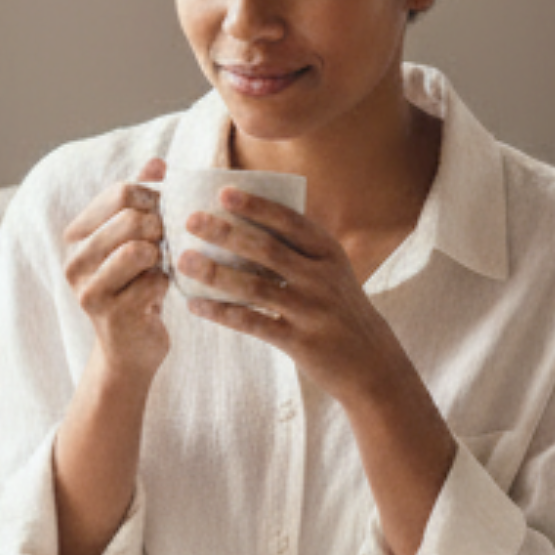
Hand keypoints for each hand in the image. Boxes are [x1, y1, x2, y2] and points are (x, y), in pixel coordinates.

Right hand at [61, 159, 171, 383]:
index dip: (154, 197)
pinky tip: (161, 294)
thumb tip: (157, 161)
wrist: (130, 350)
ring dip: (163, 256)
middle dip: (161, 227)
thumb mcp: (137, 241)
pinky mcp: (113, 315)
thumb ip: (143, 200)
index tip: (163, 214)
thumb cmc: (136, 287)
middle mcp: (75, 262)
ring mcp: (90, 291)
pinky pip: (157, 282)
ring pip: (140, 250)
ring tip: (161, 265)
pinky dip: (168, 284)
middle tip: (167, 243)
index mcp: (77, 237)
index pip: (121, 192)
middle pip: (132, 219)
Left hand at [169, 187, 397, 402]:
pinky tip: (195, 306)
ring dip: (215, 272)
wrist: (371, 362)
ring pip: (254, 287)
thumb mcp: (332, 273)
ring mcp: (311, 310)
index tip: (224, 192)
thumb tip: (246, 225)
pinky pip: (252, 323)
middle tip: (191, 220)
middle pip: (266, 249)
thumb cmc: (340, 310)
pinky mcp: (299, 342)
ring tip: (183, 260)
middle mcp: (321, 278)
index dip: (256, 206)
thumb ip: (300, 251)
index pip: (290, 222)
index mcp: (329, 253)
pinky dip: (221, 313)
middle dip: (226, 232)